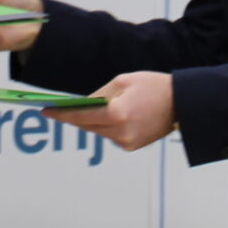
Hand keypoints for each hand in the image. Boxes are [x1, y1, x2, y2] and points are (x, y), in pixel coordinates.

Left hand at [46, 72, 174, 151]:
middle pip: (87, 126)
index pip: (80, 115)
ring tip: (89, 109)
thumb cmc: (153, 86)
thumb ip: (100, 94)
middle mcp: (120, 132)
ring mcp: (126, 142)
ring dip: (91, 121)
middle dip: (74, 117)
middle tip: (59, 109)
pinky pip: (110, 136)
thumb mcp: (123, 81)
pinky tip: (113, 115)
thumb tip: (82, 104)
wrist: (181, 103)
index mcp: (116, 113)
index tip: (46, 111)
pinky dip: (107, 127)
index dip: (61, 114)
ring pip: (98, 132)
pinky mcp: (132, 146)